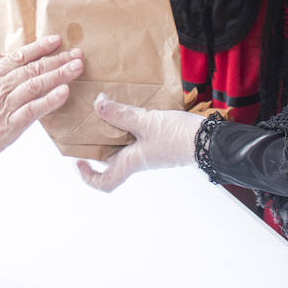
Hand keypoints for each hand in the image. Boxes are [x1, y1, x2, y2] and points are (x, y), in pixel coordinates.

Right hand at [0, 35, 83, 163]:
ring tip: (77, 67)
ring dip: (59, 74)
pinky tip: (65, 92)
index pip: (18, 57)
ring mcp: (4, 105)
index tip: (56, 40)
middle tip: (77, 53)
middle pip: (32, 68)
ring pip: (35, 84)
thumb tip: (15, 78)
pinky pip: (32, 110)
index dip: (38, 47)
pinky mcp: (9, 125)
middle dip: (57, 59)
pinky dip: (50, 100)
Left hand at [76, 94, 201, 191]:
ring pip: (122, 146)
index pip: (105, 182)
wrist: (210, 140)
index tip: (78, 160)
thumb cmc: (178, 138)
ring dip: (111, 131)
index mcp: (131, 162)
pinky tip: (127, 108)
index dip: (88, 176)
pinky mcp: (158, 142)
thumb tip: (98, 105)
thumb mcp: (146, 122)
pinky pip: (135, 137)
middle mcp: (138, 160)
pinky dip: (127, 125)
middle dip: (96, 145)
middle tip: (86, 125)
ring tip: (104, 110)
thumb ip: (121, 114)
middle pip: (110, 160)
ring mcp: (148, 152)